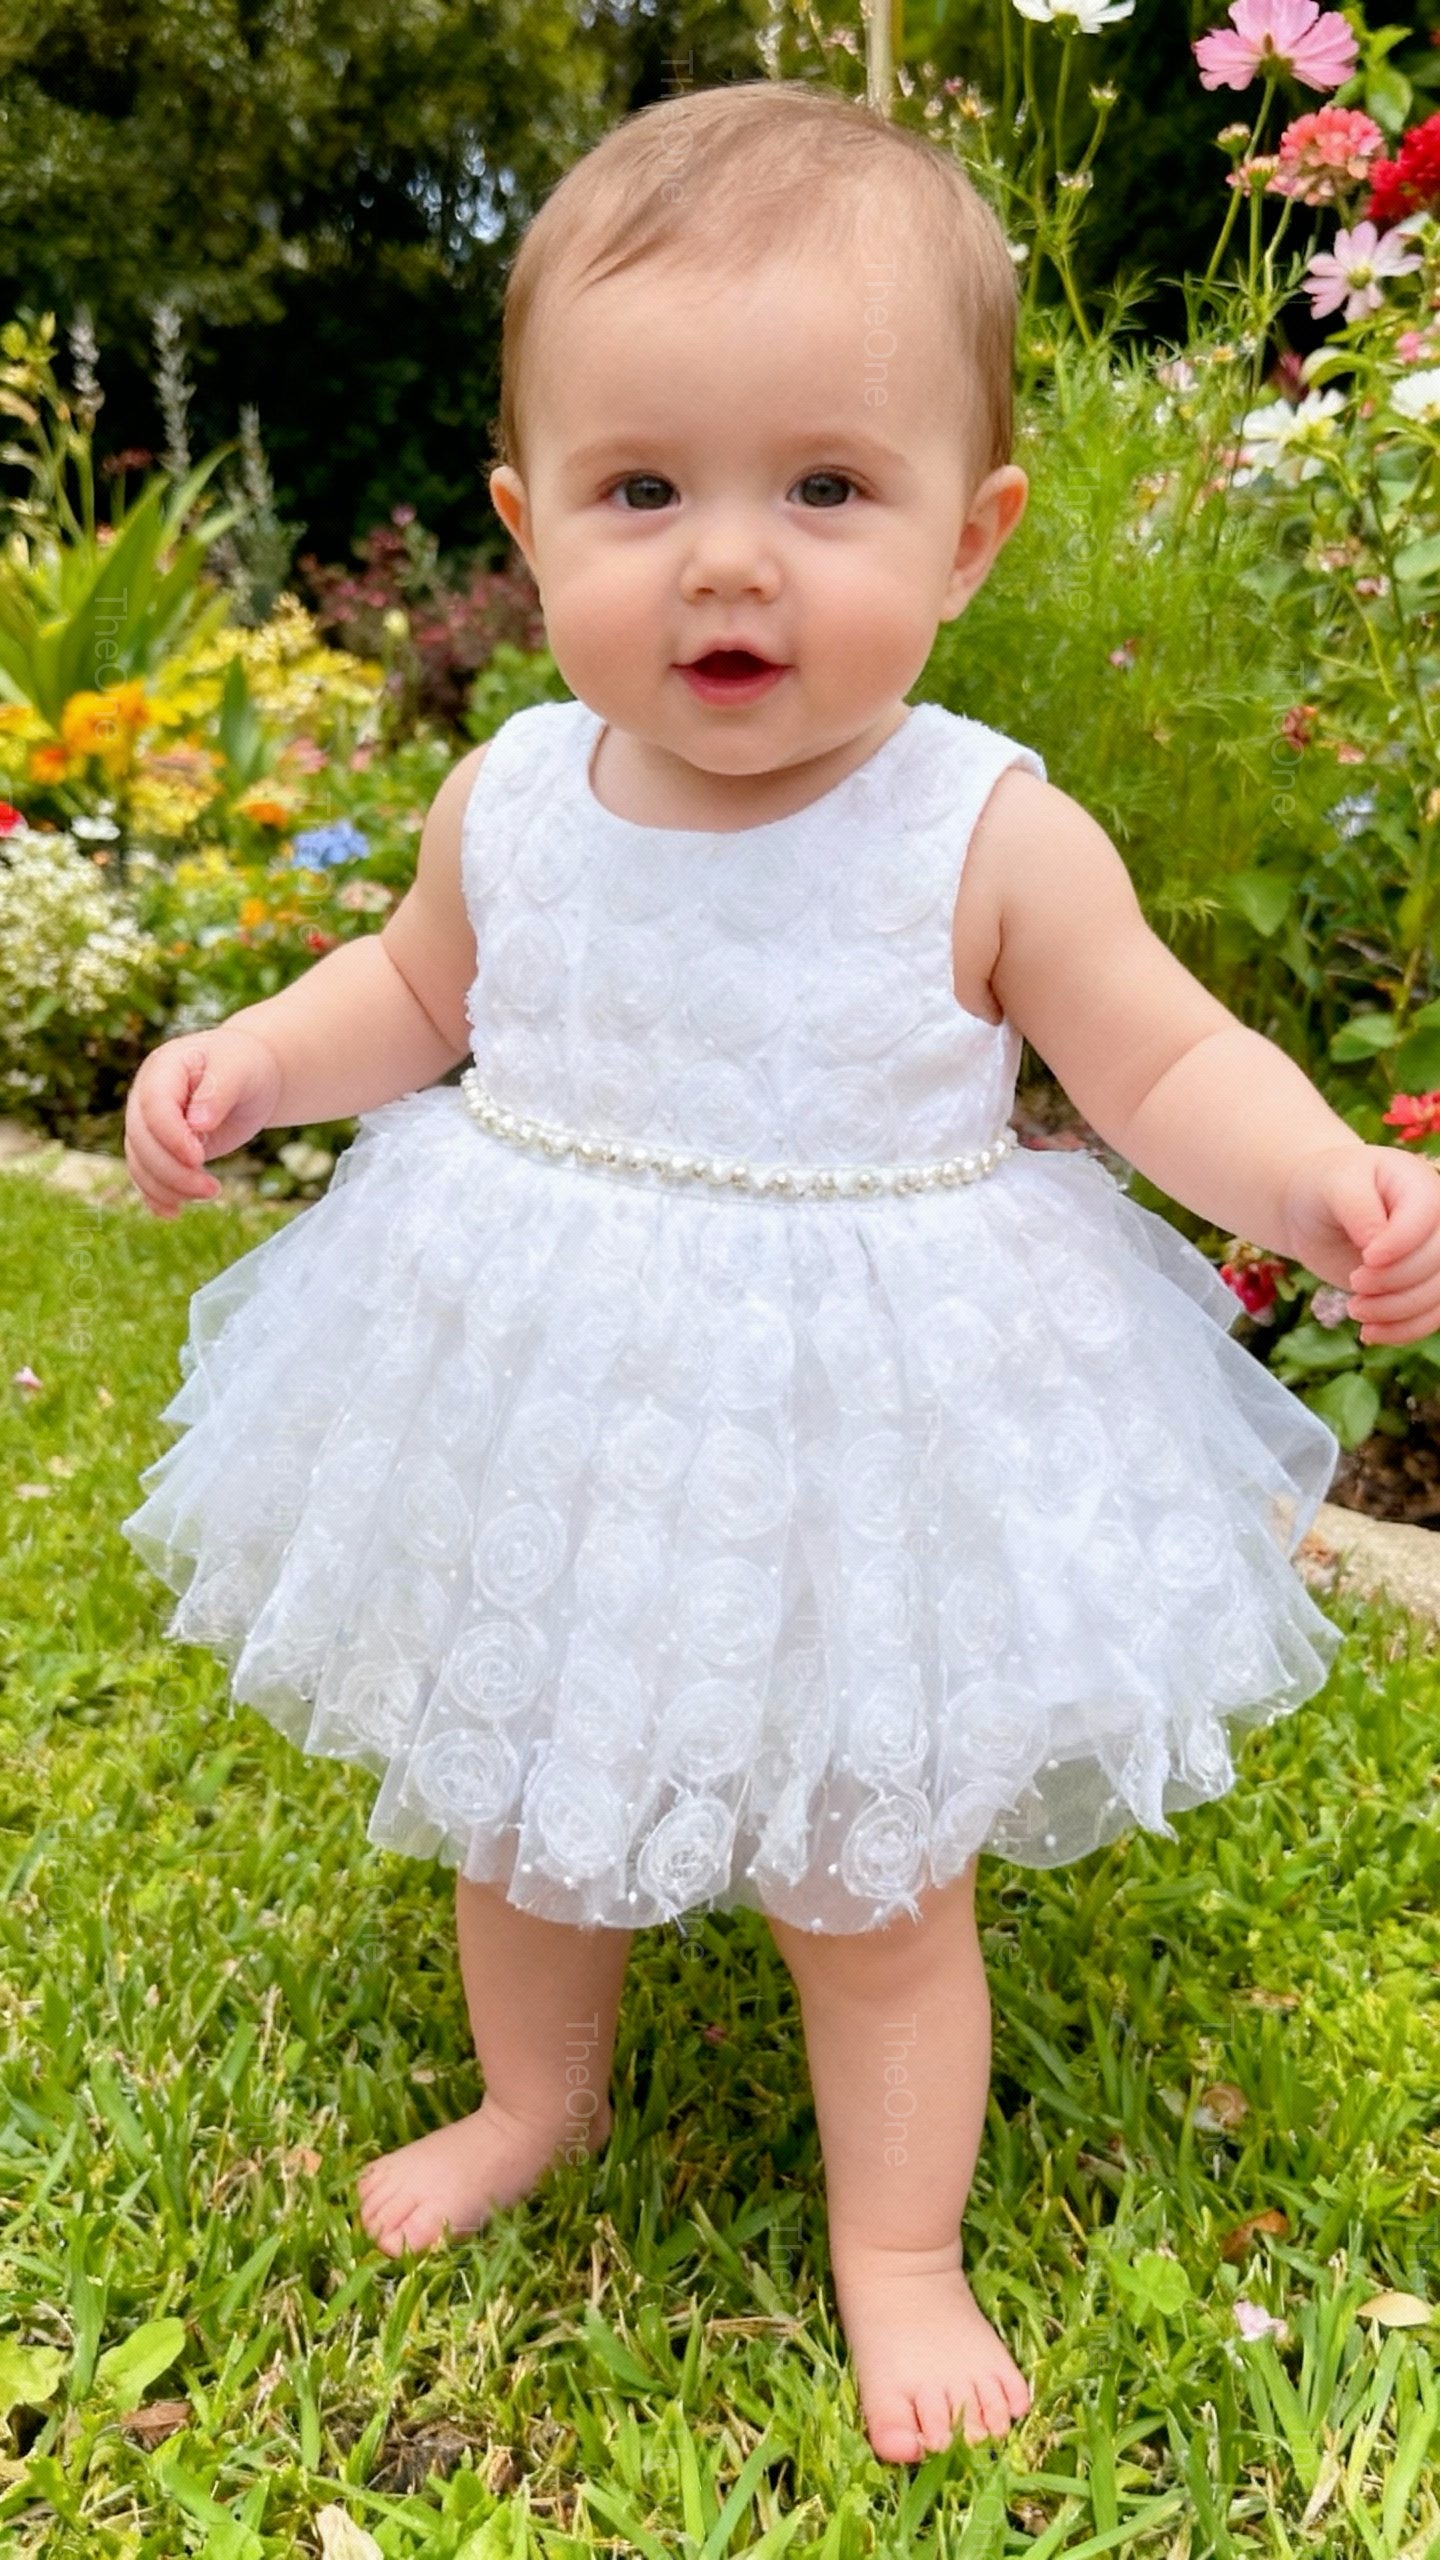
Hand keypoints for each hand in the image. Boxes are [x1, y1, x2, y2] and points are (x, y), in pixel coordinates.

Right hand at [124, 1025, 283, 1220]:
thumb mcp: (239, 1069)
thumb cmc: (245, 1066)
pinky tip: (174, 1213)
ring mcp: (148, 1124)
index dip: (171, 1136)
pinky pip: (145, 1175)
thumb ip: (218, 1091)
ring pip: (140, 1163)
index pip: (154, 1106)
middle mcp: (145, 1096)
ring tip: (210, 1193)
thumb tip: (197, 1123)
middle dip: (173, 1171)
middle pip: (142, 1140)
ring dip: (168, 1188)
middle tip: (213, 1189)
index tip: (198, 1158)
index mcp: (163, 1068)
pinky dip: (156, 1196)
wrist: (248, 1076)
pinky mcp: (158, 1148)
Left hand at [1284, 1141, 1439, 1341]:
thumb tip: (1377, 1241)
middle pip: (1436, 1261)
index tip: (1367, 1258)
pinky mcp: (1421, 1286)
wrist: (1316, 1213)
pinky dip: (1402, 1331)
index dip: (1401, 1244)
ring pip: (1437, 1295)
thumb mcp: (1334, 1186)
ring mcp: (1432, 1256)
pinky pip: (1430, 1317)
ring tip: (1354, 1309)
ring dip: (1396, 1311)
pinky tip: (1369, 1333)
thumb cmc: (1325, 1190)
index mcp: (1419, 1185)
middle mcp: (1436, 1221)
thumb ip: (1358, 1208)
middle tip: (1354, 1281)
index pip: (1426, 1218)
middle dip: (1394, 1280)